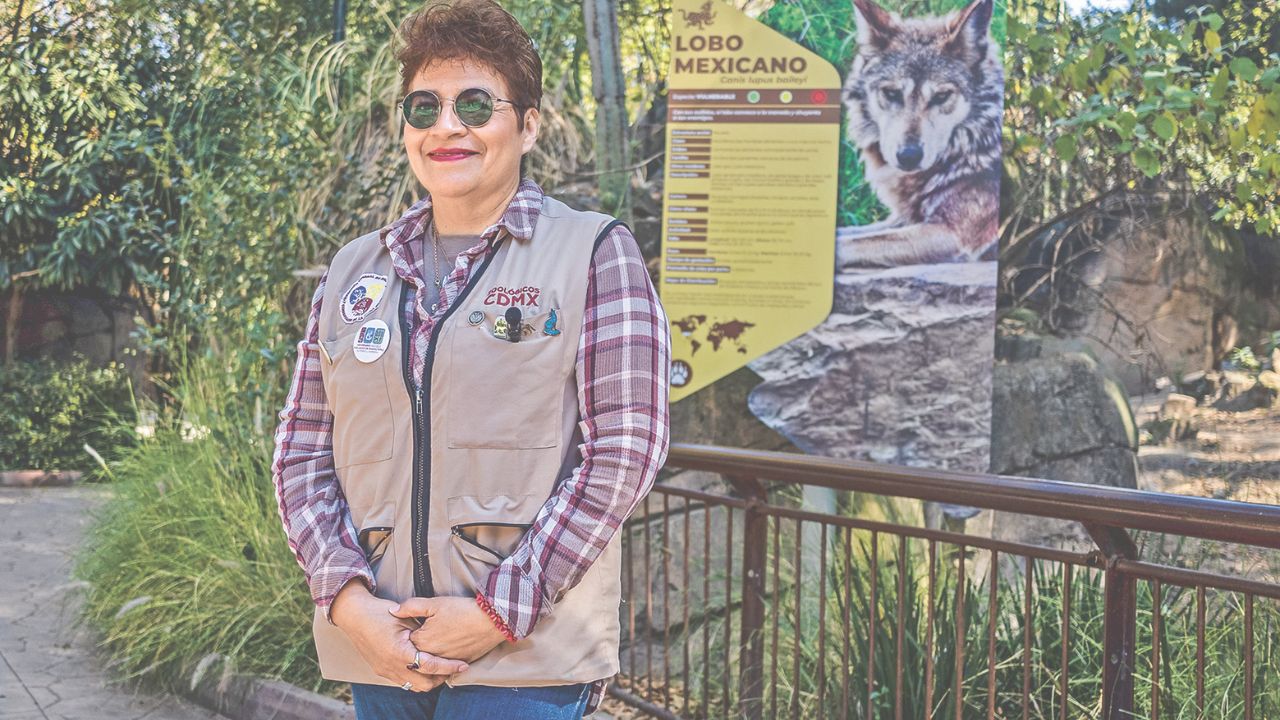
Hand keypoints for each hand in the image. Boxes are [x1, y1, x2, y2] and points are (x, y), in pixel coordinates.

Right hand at [330, 581, 469, 691]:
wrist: (354, 615)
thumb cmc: (380, 612)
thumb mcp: (405, 617)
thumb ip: (422, 631)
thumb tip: (442, 639)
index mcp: (399, 652)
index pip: (430, 666)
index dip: (449, 667)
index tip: (462, 665)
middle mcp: (391, 666)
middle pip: (424, 684)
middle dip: (440, 678)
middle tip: (452, 667)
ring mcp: (384, 670)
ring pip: (413, 686)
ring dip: (428, 679)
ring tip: (440, 667)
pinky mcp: (381, 670)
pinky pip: (402, 681)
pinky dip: (415, 677)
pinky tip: (423, 666)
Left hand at [390, 596, 508, 663]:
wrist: (491, 620)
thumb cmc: (462, 610)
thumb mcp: (434, 603)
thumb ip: (411, 607)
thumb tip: (392, 610)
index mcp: (422, 641)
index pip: (405, 643)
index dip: (406, 634)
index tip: (409, 628)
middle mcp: (431, 656)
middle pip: (416, 656)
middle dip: (414, 649)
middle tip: (419, 638)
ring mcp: (445, 662)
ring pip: (430, 664)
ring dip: (428, 658)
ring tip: (433, 645)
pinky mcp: (458, 664)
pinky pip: (445, 668)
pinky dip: (443, 662)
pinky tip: (447, 649)